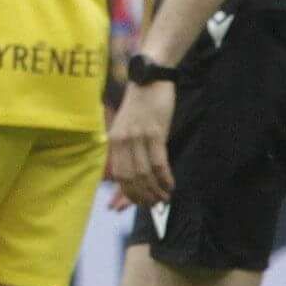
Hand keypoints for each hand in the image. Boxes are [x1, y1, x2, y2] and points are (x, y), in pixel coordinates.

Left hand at [106, 75, 176, 208]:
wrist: (149, 79)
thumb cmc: (141, 105)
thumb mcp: (127, 127)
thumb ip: (128, 148)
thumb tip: (134, 174)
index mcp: (114, 141)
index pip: (118, 175)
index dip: (127, 193)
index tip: (135, 204)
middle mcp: (123, 141)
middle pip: (131, 177)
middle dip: (143, 195)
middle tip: (154, 205)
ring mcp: (138, 137)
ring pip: (145, 172)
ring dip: (155, 189)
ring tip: (164, 198)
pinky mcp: (155, 132)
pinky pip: (159, 161)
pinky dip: (165, 177)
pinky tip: (171, 185)